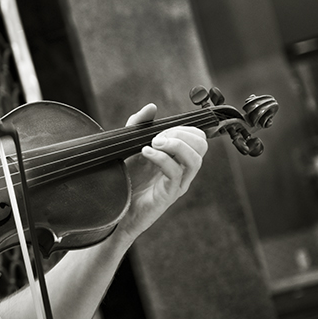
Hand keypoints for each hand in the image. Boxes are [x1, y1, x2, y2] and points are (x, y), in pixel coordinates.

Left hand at [115, 104, 207, 242]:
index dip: (184, 129)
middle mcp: (183, 172)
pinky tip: (146, 152)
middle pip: (201, 146)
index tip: (161, 129)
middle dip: (180, 134)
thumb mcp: (130, 147)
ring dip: (175, 145)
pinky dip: (161, 158)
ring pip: (194, 160)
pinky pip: (175, 173)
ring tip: (153, 143)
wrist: (115, 211)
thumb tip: (152, 107)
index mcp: (179, 160)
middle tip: (157, 137)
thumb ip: (139, 126)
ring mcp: (177, 184)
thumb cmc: (126, 181)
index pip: (198, 138)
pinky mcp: (168, 196)